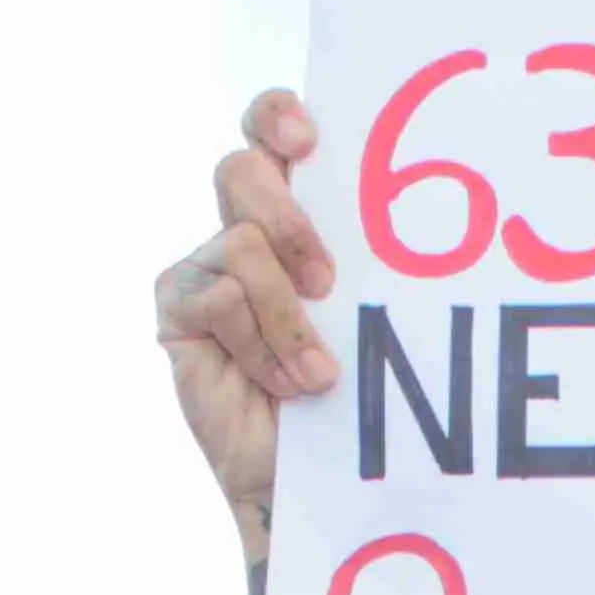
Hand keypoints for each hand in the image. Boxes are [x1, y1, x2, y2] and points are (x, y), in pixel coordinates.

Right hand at [154, 88, 339, 577]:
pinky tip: (280, 385)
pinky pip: (216, 299)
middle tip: (328, 281)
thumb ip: (369, 262)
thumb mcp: (370, 316)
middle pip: (241, 170)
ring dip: (288, 317)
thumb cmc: (353, 393)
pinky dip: (260, 346)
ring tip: (316, 374)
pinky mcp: (177, 309)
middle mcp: (242, 229)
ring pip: (240, 244)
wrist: (312, 477)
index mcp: (294, 211)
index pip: (270, 130)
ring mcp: (204, 269)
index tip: (308, 140)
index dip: (277, 116)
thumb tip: (417, 225)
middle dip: (288, 219)